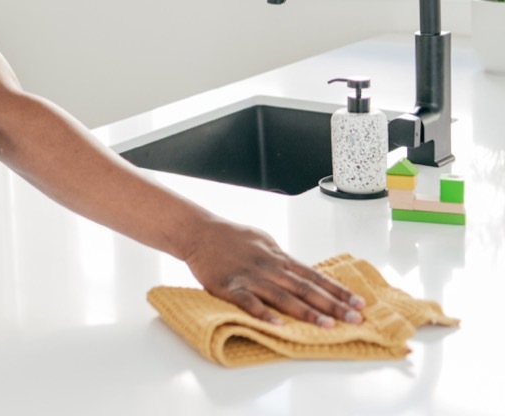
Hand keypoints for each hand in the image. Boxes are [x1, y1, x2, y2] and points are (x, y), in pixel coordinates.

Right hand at [184, 218, 364, 326]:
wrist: (198, 232)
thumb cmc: (229, 236)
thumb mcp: (262, 240)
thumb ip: (280, 258)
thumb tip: (300, 271)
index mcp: (278, 257)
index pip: (314, 275)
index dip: (337, 290)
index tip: (358, 303)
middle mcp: (269, 266)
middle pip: (305, 288)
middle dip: (332, 305)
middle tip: (354, 319)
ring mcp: (250, 276)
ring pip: (282, 296)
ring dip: (306, 312)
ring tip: (326, 325)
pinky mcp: (229, 286)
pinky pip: (248, 302)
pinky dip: (263, 313)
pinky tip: (277, 325)